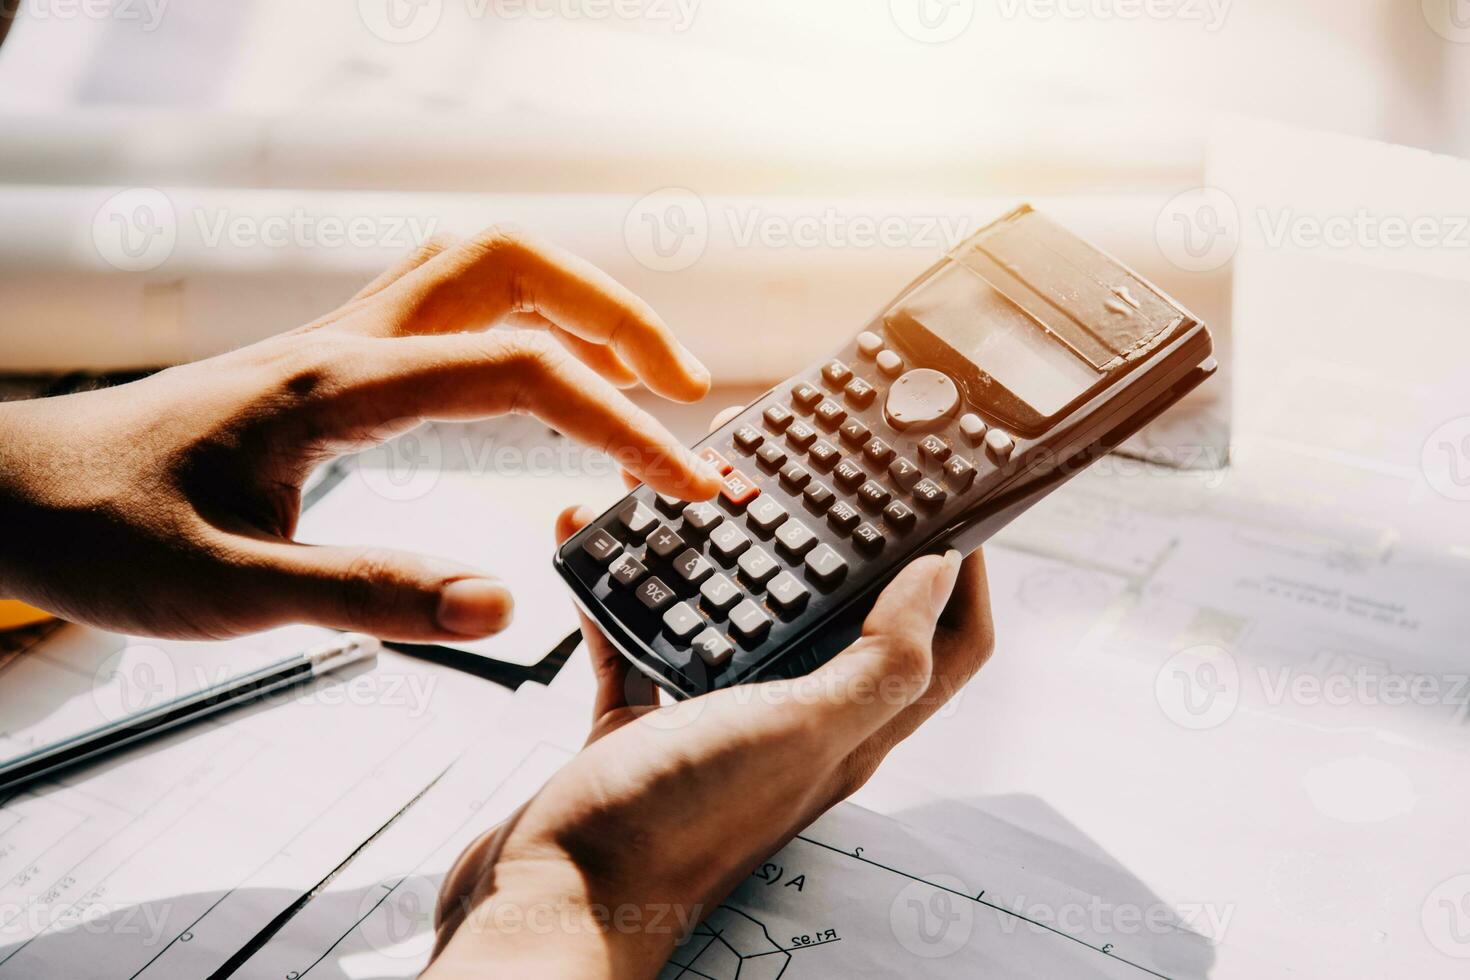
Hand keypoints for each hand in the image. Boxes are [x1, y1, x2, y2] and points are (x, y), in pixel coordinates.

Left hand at [0, 228, 721, 640]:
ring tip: (636, 382)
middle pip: (517, 264)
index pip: (520, 369)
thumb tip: (501, 604)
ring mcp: (340, 339)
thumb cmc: (109, 535)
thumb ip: (368, 597)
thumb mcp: (231, 591)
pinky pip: (451, 303)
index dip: (621, 421)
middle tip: (685, 392)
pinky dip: (524, 324)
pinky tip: (538, 387)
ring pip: (486, 267)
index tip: (685, 483)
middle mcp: (350, 340)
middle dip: (620, 317)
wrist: (19, 493)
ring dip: (577, 306)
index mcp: (340, 387)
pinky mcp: (331, 359)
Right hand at [427, 500, 993, 977]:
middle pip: (838, 620)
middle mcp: (790, 724)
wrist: (555, 896)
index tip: (950, 507)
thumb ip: (878, 661)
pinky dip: (626, 595)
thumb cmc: (677, 825)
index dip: (963, 579)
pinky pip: (642, 642)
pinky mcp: (644, 725)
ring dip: (723, 558)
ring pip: (734, 620)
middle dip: (834, 544)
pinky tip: (597, 546)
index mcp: (848, 730)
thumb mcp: (800, 730)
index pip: (942, 650)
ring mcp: (715, 723)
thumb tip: (941, 579)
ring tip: (696, 495)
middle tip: (818, 478)